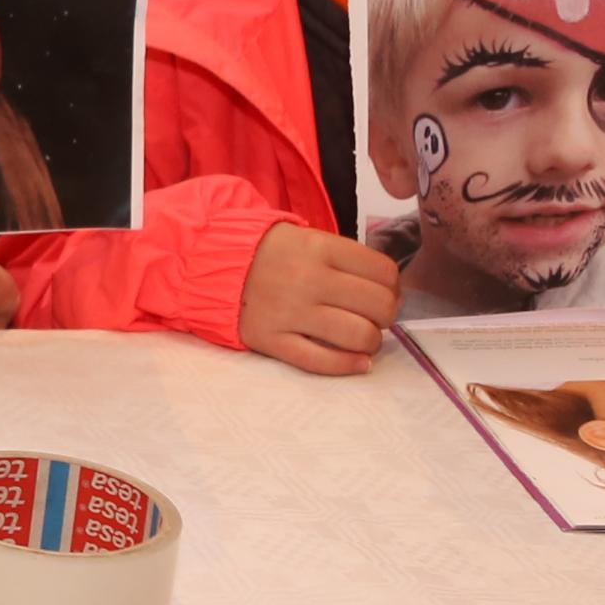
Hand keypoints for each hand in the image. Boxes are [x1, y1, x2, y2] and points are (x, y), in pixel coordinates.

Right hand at [241, 225, 399, 375]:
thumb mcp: (309, 239)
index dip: (393, 287)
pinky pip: (323, 362)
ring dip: (371, 342)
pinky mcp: (272, 340)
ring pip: (359, 336)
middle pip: (379, 306)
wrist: (212, 265)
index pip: (384, 272)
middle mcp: (307, 279)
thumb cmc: (271, 255)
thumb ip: (347, 260)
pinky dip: (350, 365)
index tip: (384, 293)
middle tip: (373, 316)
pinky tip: (358, 362)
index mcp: (320, 248)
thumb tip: (391, 292)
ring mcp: (289, 312)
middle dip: (386, 316)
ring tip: (363, 338)